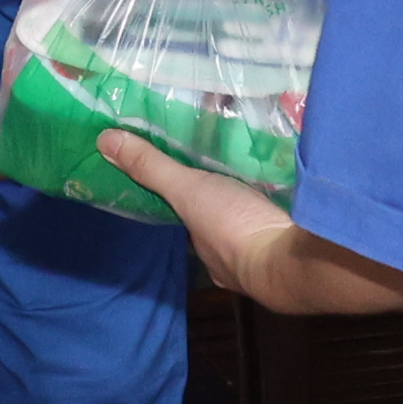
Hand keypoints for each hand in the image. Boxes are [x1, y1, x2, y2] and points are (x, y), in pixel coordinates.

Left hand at [99, 131, 295, 294]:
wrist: (291, 260)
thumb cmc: (232, 230)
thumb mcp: (186, 191)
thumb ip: (151, 167)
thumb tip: (104, 141)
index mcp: (208, 252)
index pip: (194, 224)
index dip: (193, 203)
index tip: (196, 180)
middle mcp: (235, 262)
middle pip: (225, 227)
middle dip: (229, 206)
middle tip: (232, 175)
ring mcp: (269, 258)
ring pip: (256, 229)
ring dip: (258, 209)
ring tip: (262, 179)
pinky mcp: (298, 247)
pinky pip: (286, 224)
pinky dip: (285, 211)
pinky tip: (290, 194)